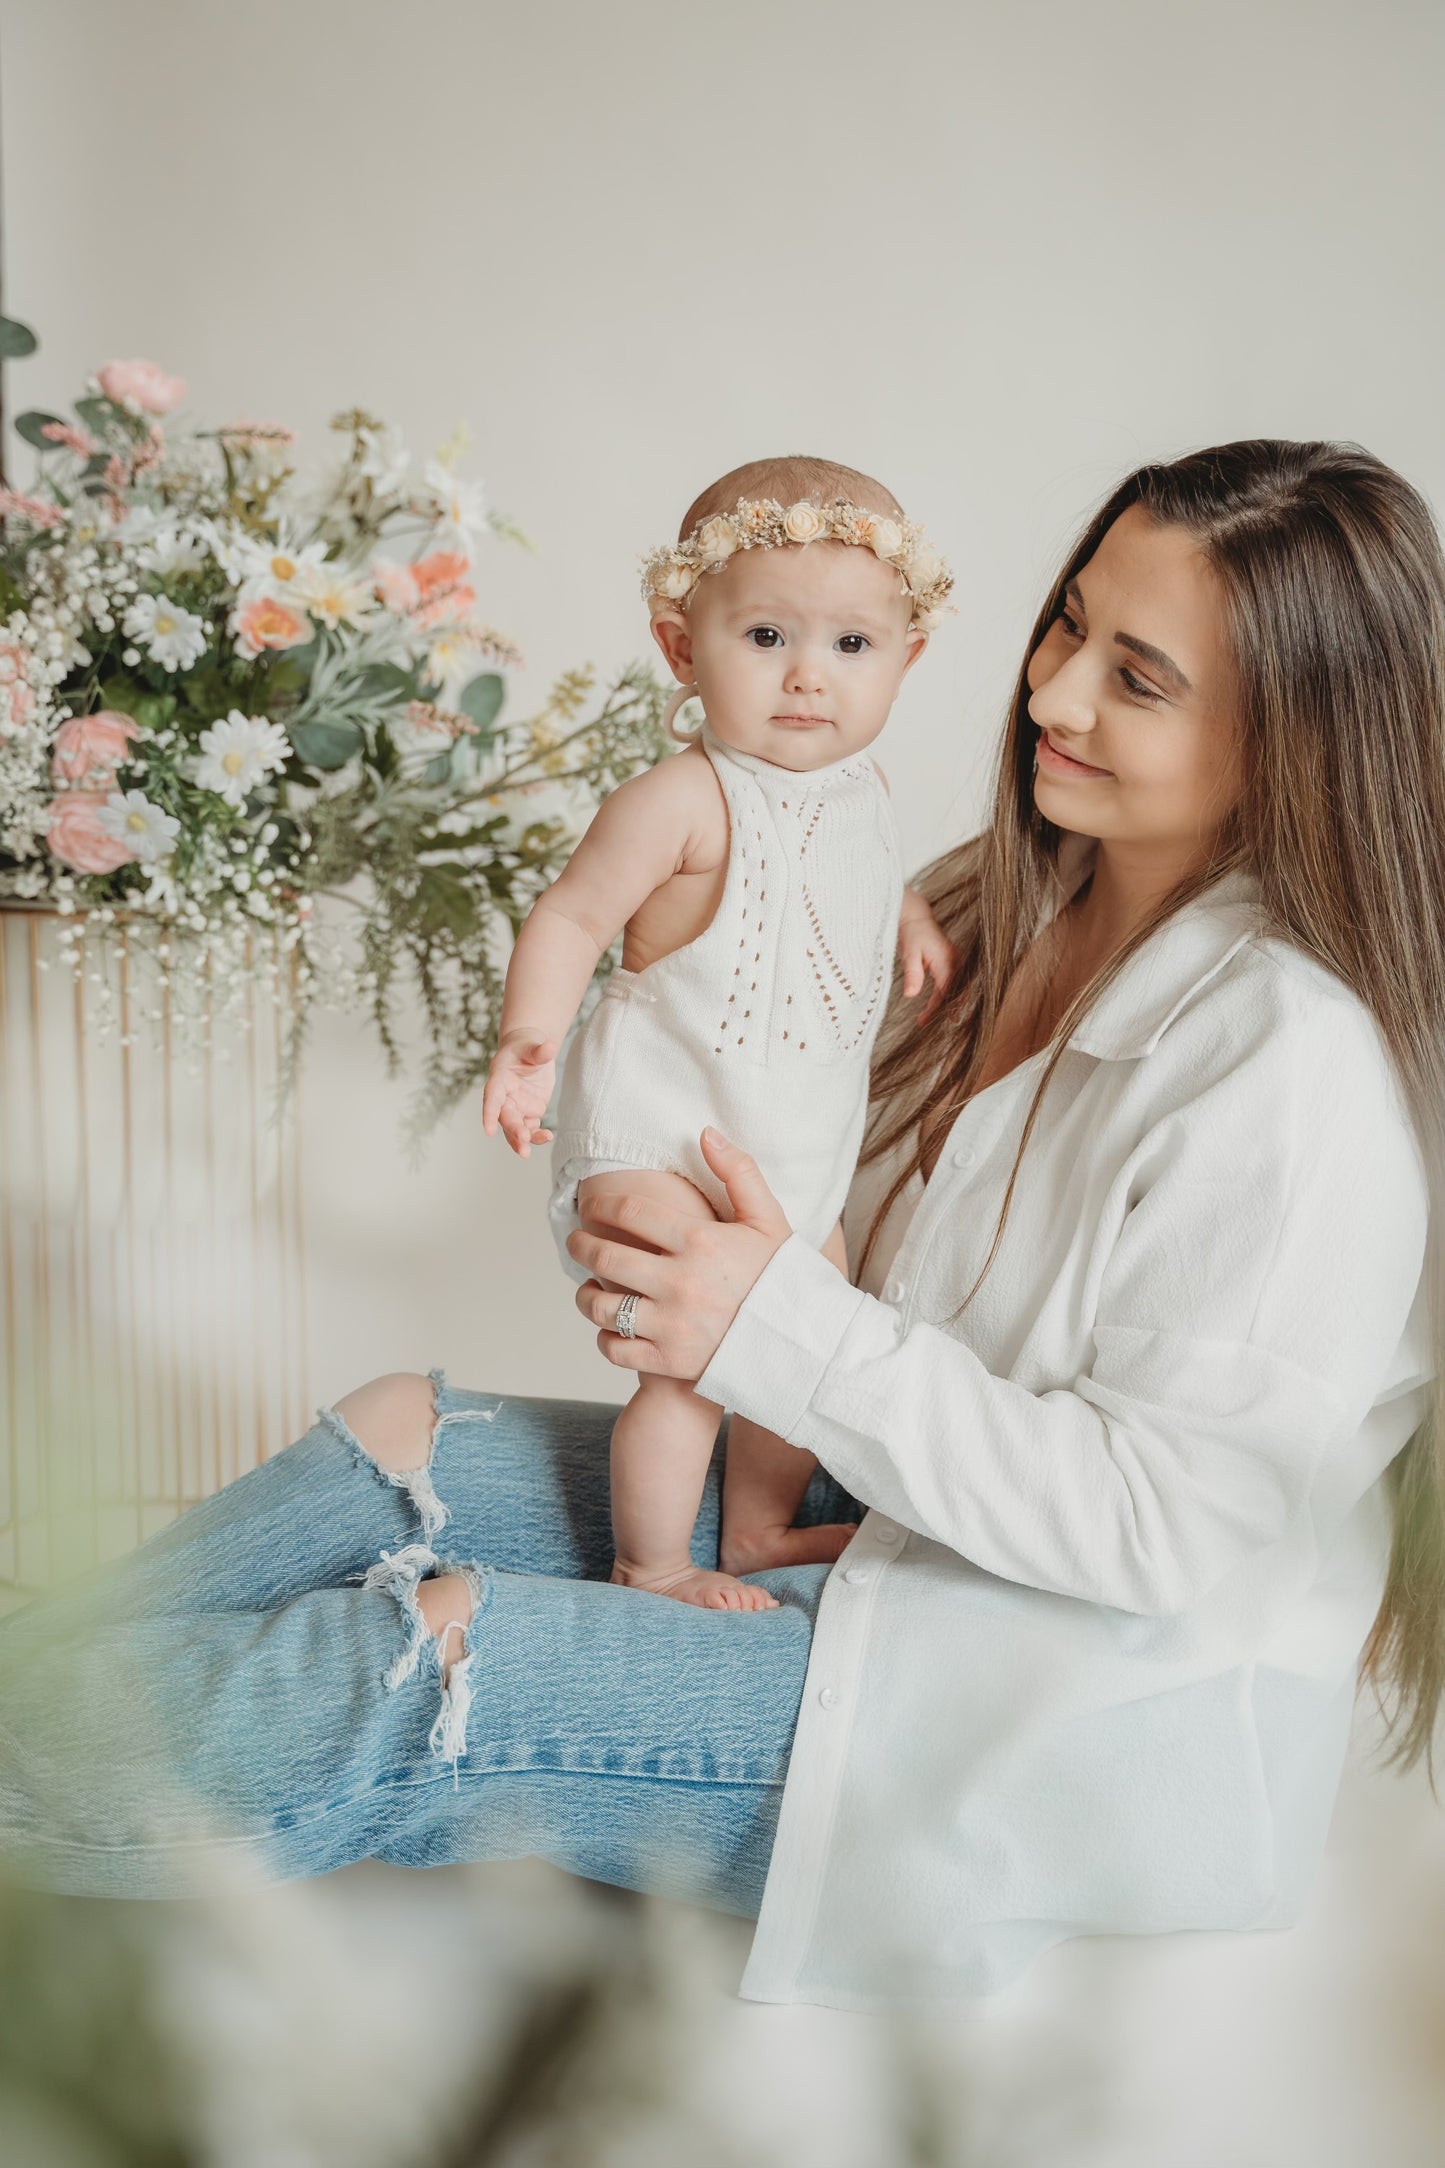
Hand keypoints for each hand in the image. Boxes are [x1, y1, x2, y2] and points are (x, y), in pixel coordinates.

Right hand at [482, 1034, 556, 1155]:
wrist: (530, 1051)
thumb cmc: (526, 1046)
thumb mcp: (533, 1044)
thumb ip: (540, 1050)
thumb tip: (549, 1048)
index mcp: (500, 1078)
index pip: (492, 1096)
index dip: (489, 1113)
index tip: (488, 1130)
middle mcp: (505, 1096)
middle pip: (505, 1116)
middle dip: (513, 1131)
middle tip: (523, 1143)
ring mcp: (517, 1106)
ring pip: (515, 1128)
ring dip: (520, 1141)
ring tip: (526, 1154)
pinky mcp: (530, 1112)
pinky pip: (531, 1128)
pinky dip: (537, 1136)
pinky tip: (547, 1137)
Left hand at [568, 1129, 790, 1379]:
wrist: (803, 1345)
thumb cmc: (782, 1279)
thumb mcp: (768, 1220)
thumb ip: (739, 1172)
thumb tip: (705, 1133)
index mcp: (701, 1242)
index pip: (630, 1213)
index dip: (601, 1206)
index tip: (591, 1206)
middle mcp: (680, 1282)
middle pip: (605, 1256)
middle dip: (581, 1245)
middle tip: (576, 1240)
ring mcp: (671, 1324)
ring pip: (602, 1307)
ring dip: (585, 1294)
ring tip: (588, 1285)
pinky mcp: (668, 1360)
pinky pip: (616, 1349)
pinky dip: (604, 1338)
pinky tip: (610, 1327)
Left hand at [899, 904, 955, 1024]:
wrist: (916, 918)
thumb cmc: (911, 934)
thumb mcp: (909, 953)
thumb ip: (912, 973)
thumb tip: (910, 995)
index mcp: (946, 960)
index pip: (945, 991)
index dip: (935, 1008)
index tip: (923, 1022)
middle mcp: (956, 961)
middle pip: (958, 992)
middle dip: (950, 1011)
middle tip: (937, 1028)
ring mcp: (957, 961)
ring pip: (960, 989)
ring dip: (952, 1005)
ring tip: (941, 1022)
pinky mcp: (954, 962)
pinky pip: (956, 983)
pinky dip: (951, 996)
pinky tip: (942, 1008)